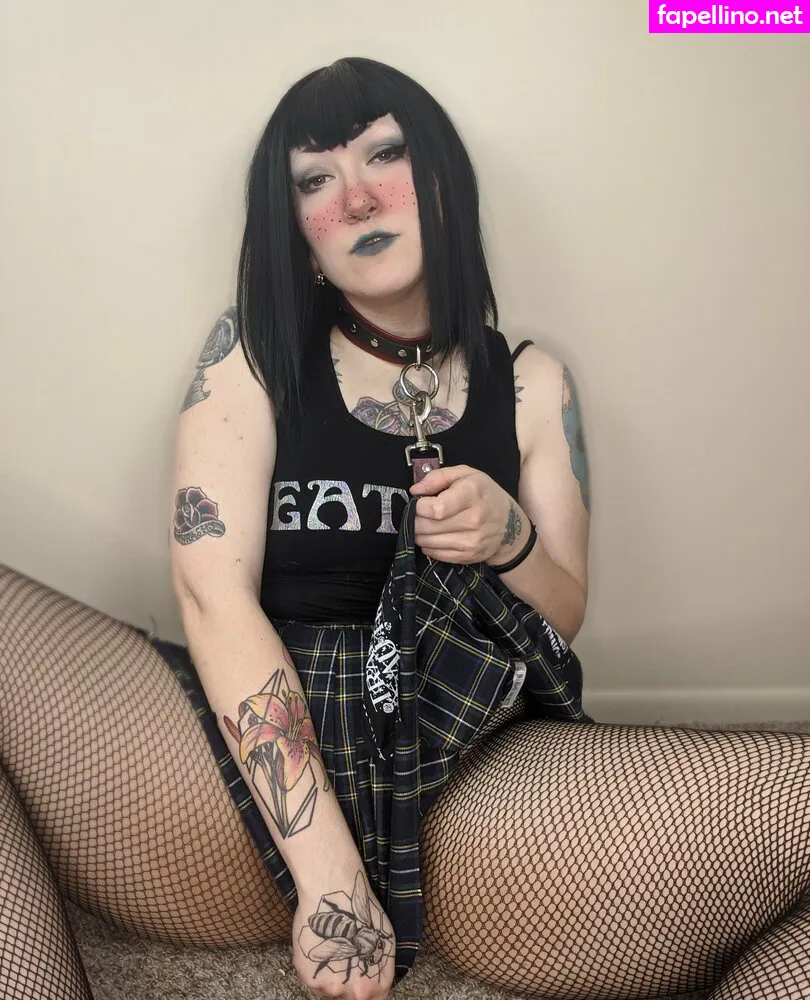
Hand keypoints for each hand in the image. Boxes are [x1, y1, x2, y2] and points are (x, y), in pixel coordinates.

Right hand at [292, 871, 395, 999]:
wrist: (331, 891)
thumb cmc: (362, 911)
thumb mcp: (385, 943)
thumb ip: (381, 971)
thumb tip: (376, 985)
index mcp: (372, 987)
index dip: (371, 988)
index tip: (366, 978)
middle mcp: (351, 993)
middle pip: (352, 998)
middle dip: (352, 984)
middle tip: (349, 960)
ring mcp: (328, 988)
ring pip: (333, 992)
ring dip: (334, 978)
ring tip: (336, 949)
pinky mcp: (308, 978)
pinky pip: (317, 982)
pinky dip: (319, 970)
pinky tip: (324, 947)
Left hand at [410, 465, 522, 564]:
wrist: (509, 523)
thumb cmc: (483, 493)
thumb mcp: (465, 474)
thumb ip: (437, 477)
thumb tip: (415, 490)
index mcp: (471, 494)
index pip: (436, 508)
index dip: (419, 507)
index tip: (417, 503)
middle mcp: (474, 519)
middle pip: (429, 527)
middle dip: (414, 521)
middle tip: (415, 515)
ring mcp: (472, 541)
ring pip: (429, 542)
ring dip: (419, 534)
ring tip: (423, 525)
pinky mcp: (469, 555)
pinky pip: (437, 555)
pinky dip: (429, 546)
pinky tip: (433, 536)